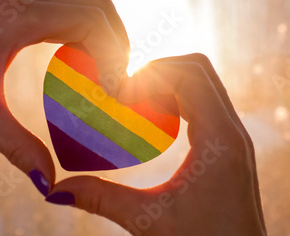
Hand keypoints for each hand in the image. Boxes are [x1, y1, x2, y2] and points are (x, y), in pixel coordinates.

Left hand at [0, 0, 129, 192]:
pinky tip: (75, 59)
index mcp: (17, 16)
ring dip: (100, 30)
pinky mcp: (8, 0)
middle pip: (96, 3)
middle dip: (117, 37)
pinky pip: (61, 5)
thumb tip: (50, 184)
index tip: (116, 86)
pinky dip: (80, 27)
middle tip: (119, 76)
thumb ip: (17, 148)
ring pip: (81, 0)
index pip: (91, 18)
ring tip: (103, 69)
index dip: (114, 50)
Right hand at [48, 54, 266, 234]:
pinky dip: (179, 101)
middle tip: (125, 90)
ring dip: (170, 84)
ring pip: (205, 85)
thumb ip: (102, 199)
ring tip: (135, 102)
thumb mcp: (149, 221)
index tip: (120, 91)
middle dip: (159, 70)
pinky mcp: (231, 147)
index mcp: (220, 140)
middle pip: (199, 70)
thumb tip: (55, 190)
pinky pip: (207, 105)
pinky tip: (153, 122)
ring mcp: (235, 138)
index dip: (152, 72)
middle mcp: (233, 131)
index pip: (190, 75)